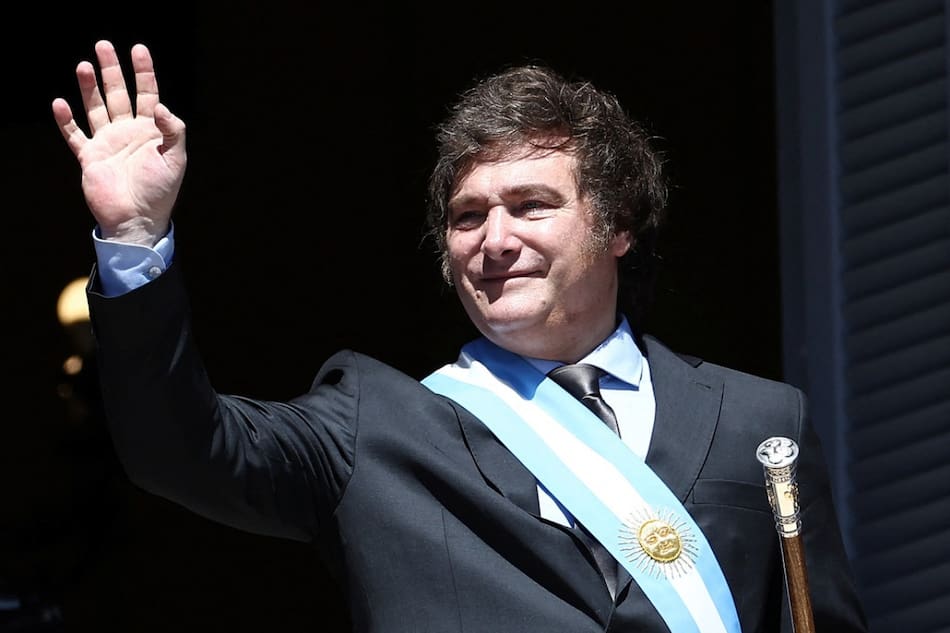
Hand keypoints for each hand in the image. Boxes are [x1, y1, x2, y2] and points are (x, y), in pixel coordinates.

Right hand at [52, 40, 185, 244]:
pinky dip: (66, 120)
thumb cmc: (160, 192)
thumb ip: (172, 131)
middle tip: (104, 45)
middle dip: (112, 71)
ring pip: (96, 108)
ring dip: (89, 88)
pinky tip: (60, 103)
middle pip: (118, 94)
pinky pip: (75, 135)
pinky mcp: (90, 158)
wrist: (136, 220)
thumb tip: (161, 106)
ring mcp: (107, 144)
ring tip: (84, 65)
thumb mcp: (175, 159)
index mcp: (151, 132)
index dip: (144, 72)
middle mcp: (128, 133)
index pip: (148, 94)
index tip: (139, 49)